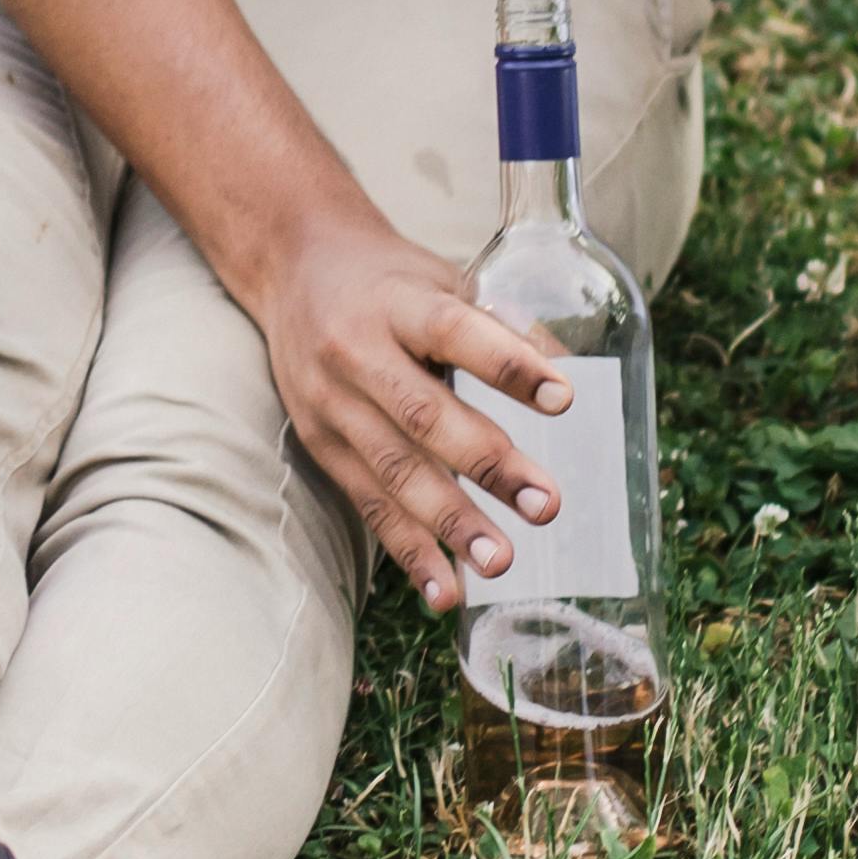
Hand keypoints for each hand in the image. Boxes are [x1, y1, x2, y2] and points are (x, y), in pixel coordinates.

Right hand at [241, 202, 577, 611]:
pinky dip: (408, 550)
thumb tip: (565, 373)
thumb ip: (496, 323)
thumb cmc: (389, 277)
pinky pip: (368, 504)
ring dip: (451, 523)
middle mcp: (356, 354)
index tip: (563, 398)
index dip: (507, 365)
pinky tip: (445, 590)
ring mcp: (331, 405)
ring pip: (393, 471)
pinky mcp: (320, 446)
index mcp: (396, 303)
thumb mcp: (440, 276)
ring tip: (501, 562)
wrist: (293, 268)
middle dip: (488, 465)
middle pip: (423, 415)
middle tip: (547, 505)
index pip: (453, 332)